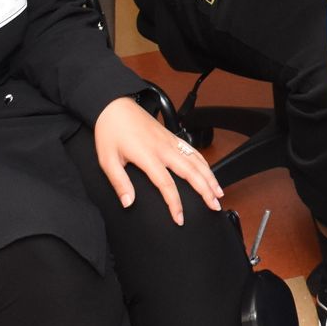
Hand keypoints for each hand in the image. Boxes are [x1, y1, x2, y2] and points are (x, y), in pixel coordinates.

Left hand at [93, 97, 222, 224]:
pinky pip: (193, 150)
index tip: (179, 218)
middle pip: (191, 172)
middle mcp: (164, 148)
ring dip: (210, 177)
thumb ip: (119, 182)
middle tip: (214, 206)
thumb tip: (128, 202)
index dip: (175, 204)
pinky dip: (204, 162)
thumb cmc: (110, 132)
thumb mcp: (108, 160)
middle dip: (205, 190)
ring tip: (218, 193)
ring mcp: (170, 141)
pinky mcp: (172, 136)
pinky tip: (209, 172)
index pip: (167, 184)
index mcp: (148, 156)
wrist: (115, 107)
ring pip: (196, 161)